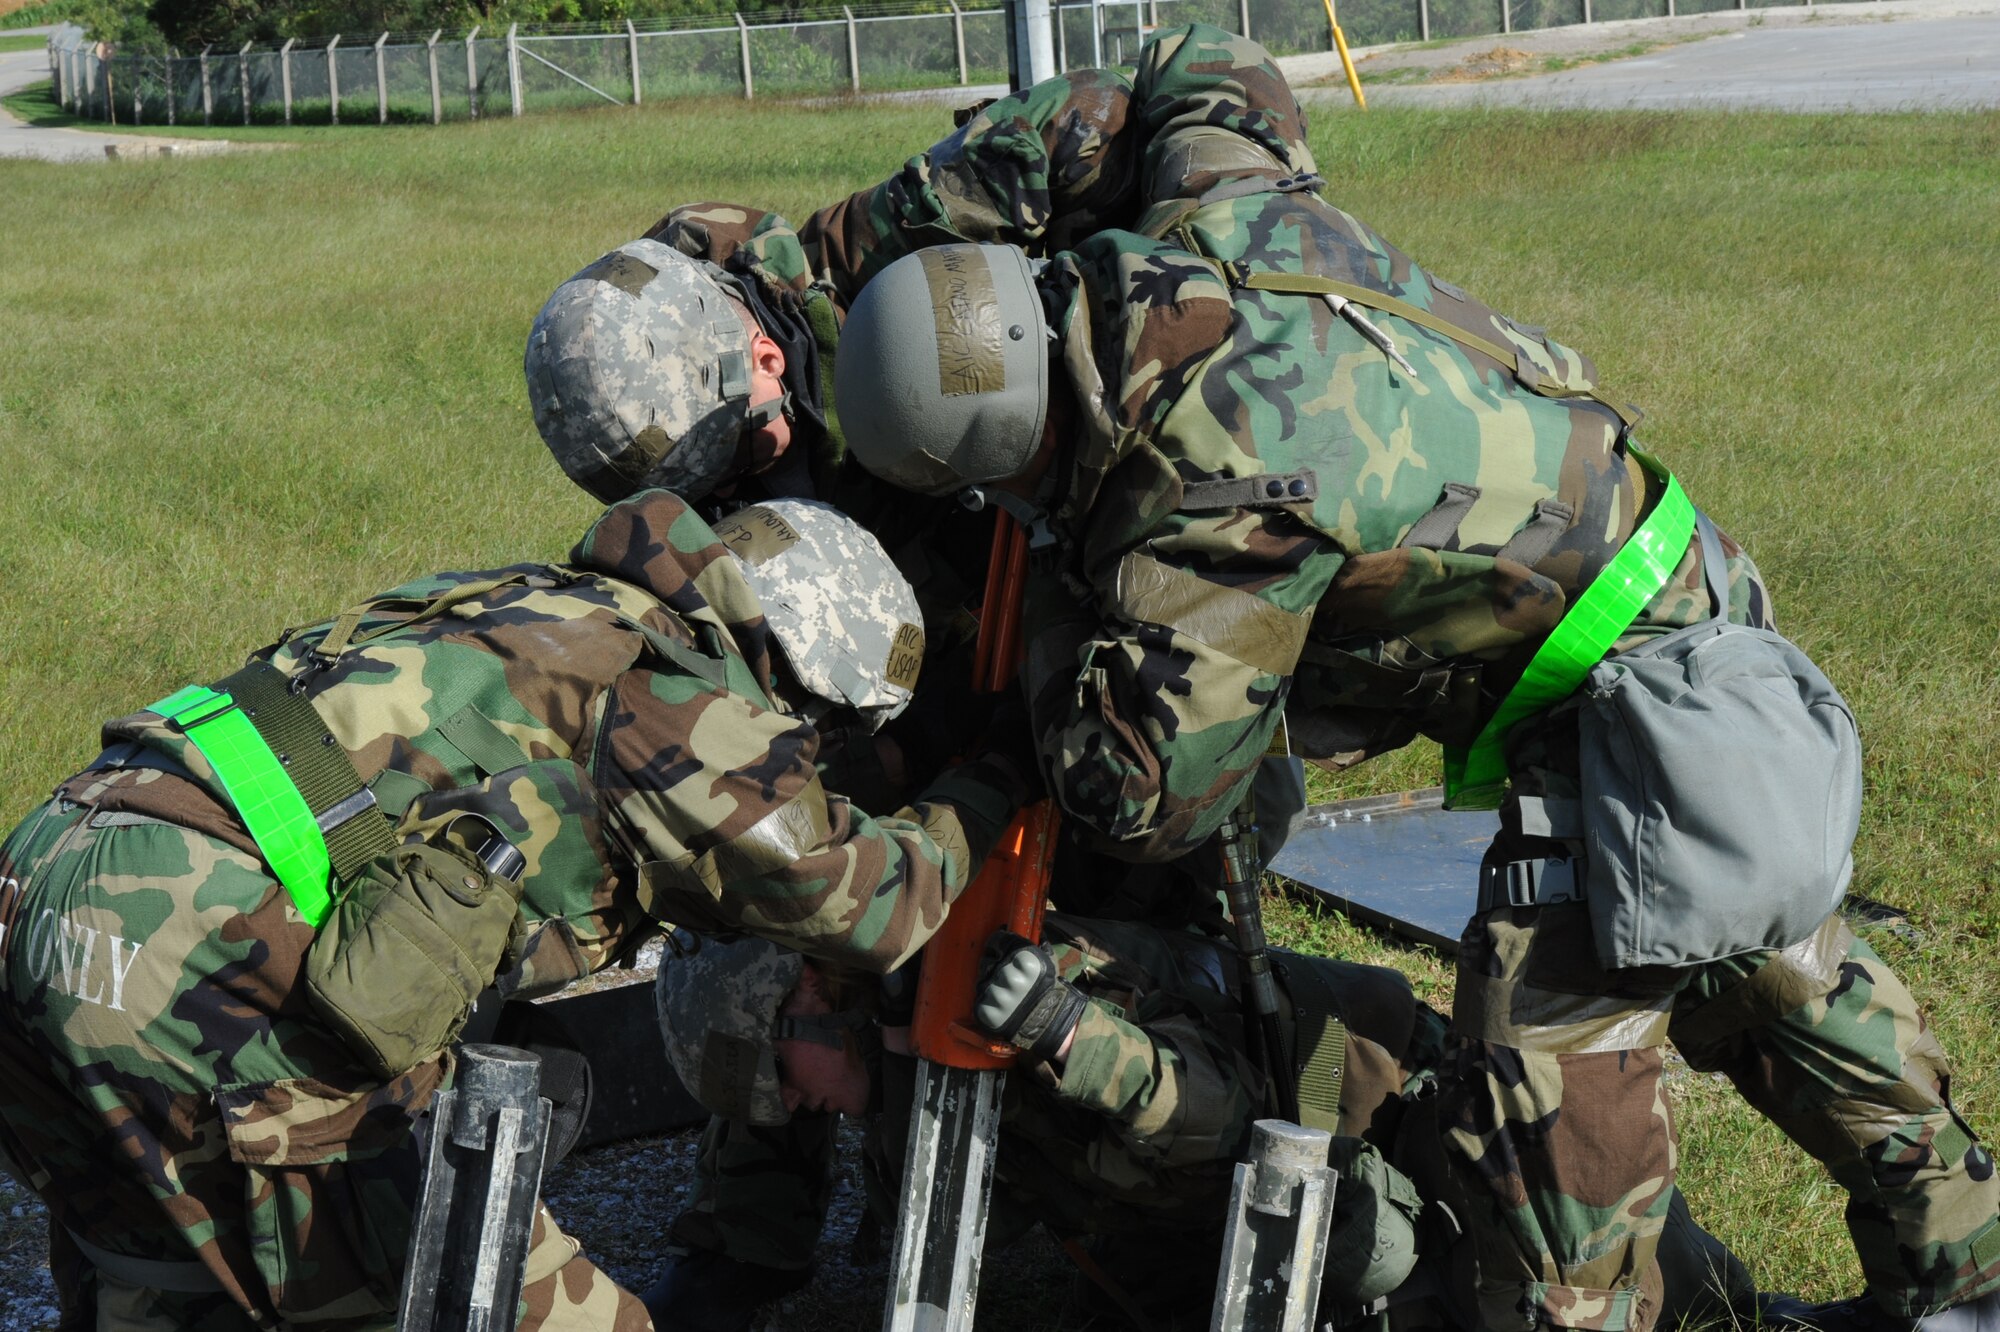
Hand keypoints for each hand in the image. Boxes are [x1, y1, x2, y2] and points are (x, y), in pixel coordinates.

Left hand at [973, 931, 1086, 1065]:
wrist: (1049, 1024)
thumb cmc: (1048, 990)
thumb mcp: (1049, 961)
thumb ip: (1037, 943)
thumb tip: (1026, 927)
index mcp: (1026, 960)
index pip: (998, 941)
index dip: (997, 944)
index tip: (999, 949)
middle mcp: (1011, 977)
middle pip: (988, 962)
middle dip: (993, 966)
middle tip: (1003, 976)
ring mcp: (999, 997)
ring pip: (983, 982)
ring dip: (990, 986)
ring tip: (1005, 993)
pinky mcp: (990, 1013)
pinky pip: (981, 1001)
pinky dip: (987, 1002)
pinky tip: (999, 1005)